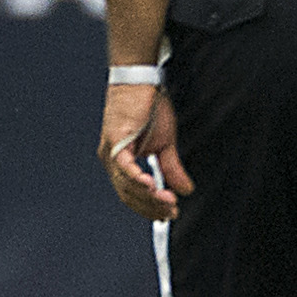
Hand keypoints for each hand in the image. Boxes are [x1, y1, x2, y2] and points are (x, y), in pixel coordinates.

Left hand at [98, 83, 192, 221]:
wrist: (140, 81)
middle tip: (171, 212)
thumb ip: (171, 169)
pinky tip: (150, 186)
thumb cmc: (148, 107)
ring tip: (167, 201)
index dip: (150, 208)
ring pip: (126, 185)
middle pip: (129, 195)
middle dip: (151, 207)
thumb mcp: (165, 144)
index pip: (132, 195)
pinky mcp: (115, 140)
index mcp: (120, 163)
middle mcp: (111, 160)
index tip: (168, 215)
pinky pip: (124, 166)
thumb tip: (186, 190)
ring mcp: (110, 151)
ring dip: (148, 196)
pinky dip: (136, 178)